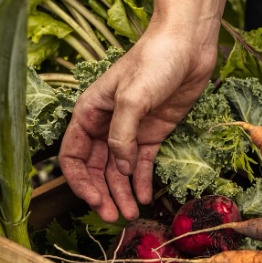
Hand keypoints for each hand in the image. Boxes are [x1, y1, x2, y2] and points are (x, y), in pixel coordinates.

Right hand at [58, 29, 214, 220]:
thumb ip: (121, 135)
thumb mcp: (132, 98)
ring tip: (132, 215)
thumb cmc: (154, 61)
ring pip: (118, 170)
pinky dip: (142, 181)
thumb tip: (119, 167)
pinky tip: (146, 198)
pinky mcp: (153, 132)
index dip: (80, 181)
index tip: (95, 200)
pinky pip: (142, 163)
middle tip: (115, 217)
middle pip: (96, 169)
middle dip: (103, 194)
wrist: (187, 45)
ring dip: (122, 193)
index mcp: (90, 112)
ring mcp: (130, 130)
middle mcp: (106, 124)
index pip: (73, 155)